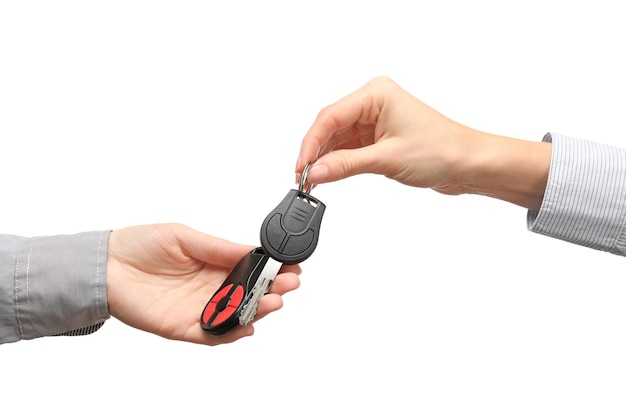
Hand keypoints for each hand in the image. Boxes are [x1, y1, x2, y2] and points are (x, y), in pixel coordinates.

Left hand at [105, 223, 300, 344]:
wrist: (104, 265)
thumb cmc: (140, 245)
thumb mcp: (185, 236)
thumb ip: (218, 248)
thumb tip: (253, 249)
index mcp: (213, 263)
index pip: (251, 269)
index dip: (272, 269)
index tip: (292, 266)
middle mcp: (210, 287)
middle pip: (249, 293)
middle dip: (273, 289)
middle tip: (289, 284)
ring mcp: (198, 308)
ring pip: (236, 315)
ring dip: (258, 310)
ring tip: (274, 301)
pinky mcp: (183, 327)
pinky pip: (212, 335)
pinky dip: (230, 334)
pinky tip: (247, 325)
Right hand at [296, 76, 550, 209]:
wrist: (469, 164)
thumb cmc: (442, 150)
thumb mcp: (387, 159)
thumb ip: (346, 165)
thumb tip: (316, 172)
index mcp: (376, 94)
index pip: (331, 116)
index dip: (311, 143)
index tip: (301, 166)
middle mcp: (374, 103)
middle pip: (331, 126)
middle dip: (316, 152)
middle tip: (303, 177)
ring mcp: (376, 120)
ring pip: (338, 138)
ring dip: (326, 158)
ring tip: (313, 179)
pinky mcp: (378, 137)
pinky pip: (349, 148)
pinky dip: (338, 162)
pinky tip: (329, 174)